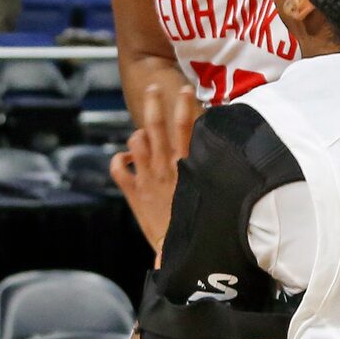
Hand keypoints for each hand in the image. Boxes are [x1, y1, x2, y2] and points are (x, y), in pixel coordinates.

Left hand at [111, 82, 200, 254]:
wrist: (177, 250)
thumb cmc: (198, 224)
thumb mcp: (210, 195)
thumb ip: (211, 175)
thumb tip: (221, 158)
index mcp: (186, 166)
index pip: (186, 127)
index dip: (184, 105)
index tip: (185, 90)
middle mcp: (164, 167)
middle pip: (156, 125)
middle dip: (154, 103)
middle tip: (153, 88)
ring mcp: (146, 178)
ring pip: (135, 142)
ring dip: (137, 135)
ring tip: (142, 134)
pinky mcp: (133, 192)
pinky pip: (118, 169)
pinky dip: (118, 160)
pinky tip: (125, 159)